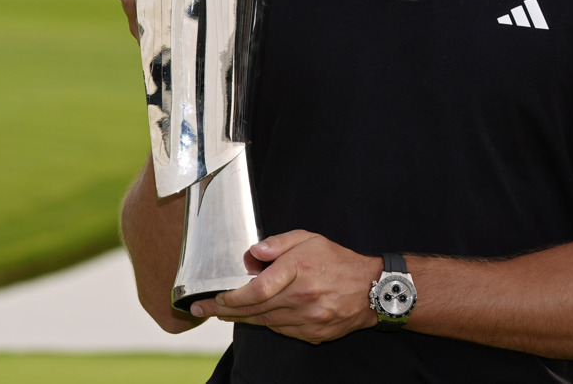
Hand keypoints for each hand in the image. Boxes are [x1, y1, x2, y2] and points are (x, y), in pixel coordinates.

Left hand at [190, 231, 379, 343]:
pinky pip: (281, 330)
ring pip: (264, 322)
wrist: (371, 289)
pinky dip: (266, 323)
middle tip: (201, 310)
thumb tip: (253, 253)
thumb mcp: (309, 239)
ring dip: (241, 318)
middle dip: (223, 310)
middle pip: (253, 310)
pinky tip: (257, 316)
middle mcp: (302, 298)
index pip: (256, 290)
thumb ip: (278, 243)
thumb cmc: (337, 261)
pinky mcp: (311, 334)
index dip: (230, 298)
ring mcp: (307, 320)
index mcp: (299, 271)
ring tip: (222, 312)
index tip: (211, 299)